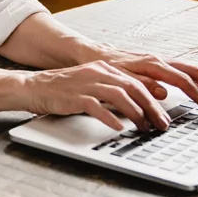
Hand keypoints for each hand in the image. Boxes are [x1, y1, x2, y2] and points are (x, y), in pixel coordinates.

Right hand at [21, 60, 172, 131]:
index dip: (153, 99)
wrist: (34, 87)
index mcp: (104, 68)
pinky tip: (118, 127)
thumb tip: (136, 105)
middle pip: (133, 88)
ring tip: (144, 127)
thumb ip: (112, 90)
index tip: (163, 115)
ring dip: (136, 113)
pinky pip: (96, 106)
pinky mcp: (75, 96)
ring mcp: (86, 84)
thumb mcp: (92, 84)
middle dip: (151, 108)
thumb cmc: (63, 89)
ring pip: (119, 96)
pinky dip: (110, 117)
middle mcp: (98, 73)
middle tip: (161, 124)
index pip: (136, 82)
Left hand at [90, 46, 197, 112]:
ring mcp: (159, 62)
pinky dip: (194, 80)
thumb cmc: (104, 67)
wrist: (91, 55)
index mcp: (152, 64)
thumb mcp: (120, 79)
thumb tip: (164, 92)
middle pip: (193, 71)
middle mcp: (159, 60)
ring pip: (189, 70)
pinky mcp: (156, 66)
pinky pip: (180, 72)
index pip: (182, 80)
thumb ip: (141, 85)